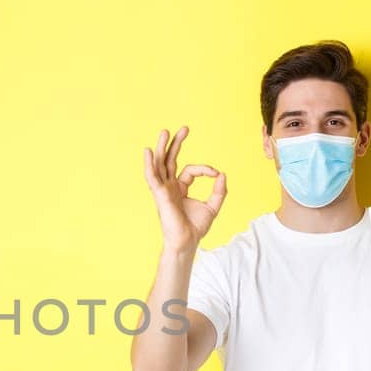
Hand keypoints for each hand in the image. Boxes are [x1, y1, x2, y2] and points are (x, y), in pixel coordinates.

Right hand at [142, 126, 226, 250]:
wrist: (187, 242)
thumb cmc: (195, 228)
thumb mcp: (212, 207)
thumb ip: (219, 191)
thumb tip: (222, 174)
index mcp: (179, 188)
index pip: (190, 170)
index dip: (204, 169)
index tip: (216, 174)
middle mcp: (169, 187)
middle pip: (170, 160)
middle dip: (176, 144)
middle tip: (185, 128)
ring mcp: (163, 190)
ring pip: (160, 164)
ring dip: (162, 147)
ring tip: (165, 131)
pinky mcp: (160, 195)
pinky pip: (152, 177)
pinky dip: (149, 164)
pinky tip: (148, 151)